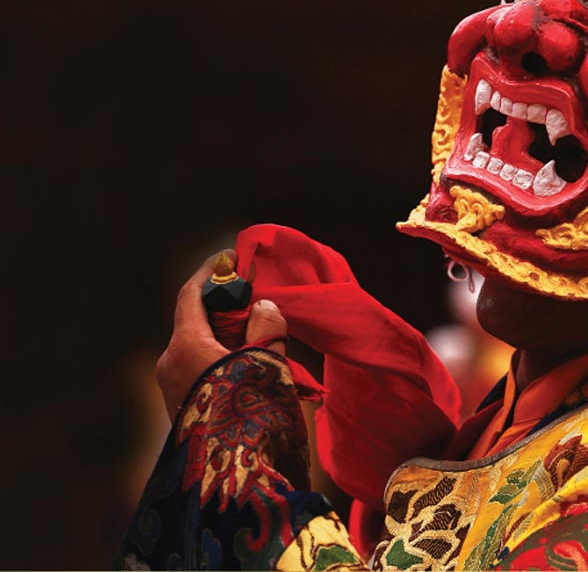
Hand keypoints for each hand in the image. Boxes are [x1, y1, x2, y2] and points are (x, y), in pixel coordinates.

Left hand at [155, 249, 287, 421]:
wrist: (230, 484)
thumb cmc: (248, 414)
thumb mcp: (265, 361)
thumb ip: (265, 326)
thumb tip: (262, 306)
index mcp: (184, 346)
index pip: (190, 295)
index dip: (211, 272)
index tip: (231, 257)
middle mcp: (170, 364)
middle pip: (196, 320)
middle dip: (226, 306)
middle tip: (257, 298)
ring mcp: (173, 390)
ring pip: (200, 346)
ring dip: (228, 334)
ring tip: (263, 332)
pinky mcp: (183, 410)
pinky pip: (201, 368)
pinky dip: (224, 356)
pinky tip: (253, 362)